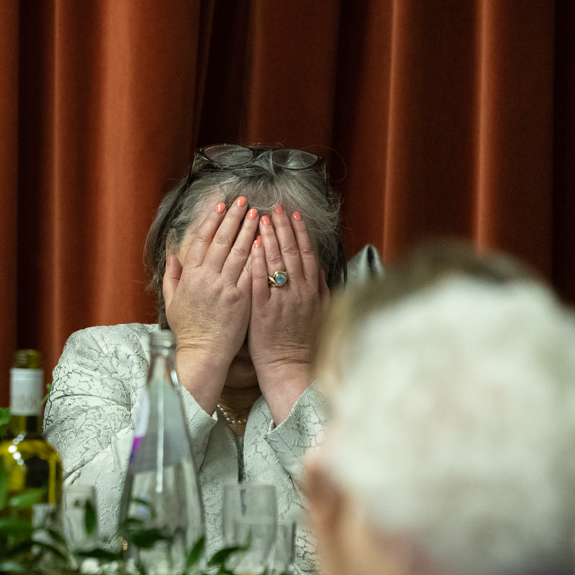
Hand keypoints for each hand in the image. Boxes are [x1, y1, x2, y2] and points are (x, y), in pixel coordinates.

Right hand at [164, 196, 259, 412]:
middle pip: (222, 240)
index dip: (211, 221)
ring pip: (239, 252)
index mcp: (190, 276)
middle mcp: (207, 278)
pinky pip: (252, 272)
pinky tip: (266, 242)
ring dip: (249, 230)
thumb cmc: (189, 331)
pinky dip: (259, 255)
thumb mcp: (172, 302)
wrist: (203, 355)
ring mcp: (225, 288)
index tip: (220, 206)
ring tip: (258, 214)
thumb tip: (172, 255)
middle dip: (233, 218)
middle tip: (244, 201)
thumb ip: (172, 276)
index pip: (201, 240)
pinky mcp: (242, 300)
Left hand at [248, 205, 325, 422]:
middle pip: (292, 252)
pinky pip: (260, 282)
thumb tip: (319, 268)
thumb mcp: (319, 312)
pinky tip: (254, 245)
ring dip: (270, 237)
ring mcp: (281, 300)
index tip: (294, 214)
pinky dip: (258, 262)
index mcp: (312, 291)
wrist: (290, 367)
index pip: (307, 253)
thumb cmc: (303, 342)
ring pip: (277, 262)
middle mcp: (299, 292)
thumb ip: (321, 288)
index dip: (300, 232)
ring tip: (261, 217)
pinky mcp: (263, 310)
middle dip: (283, 226)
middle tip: (275, 206)